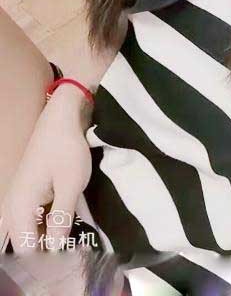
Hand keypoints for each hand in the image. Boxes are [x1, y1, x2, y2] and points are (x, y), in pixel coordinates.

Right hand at [1, 85, 92, 254]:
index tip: (67, 258)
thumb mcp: (70, 186)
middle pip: (23, 241)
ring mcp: (20, 197)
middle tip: (68, 249)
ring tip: (70, 238)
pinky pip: (33, 216)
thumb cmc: (67, 149)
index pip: (25, 249)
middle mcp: (13, 205)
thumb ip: (61, 220)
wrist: (63, 117)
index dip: (45, 259)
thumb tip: (54, 251)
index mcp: (19, 206)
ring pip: (28, 229)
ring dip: (46, 235)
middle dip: (43, 249)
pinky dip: (47, 222)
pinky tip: (65, 223)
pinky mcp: (30, 190)